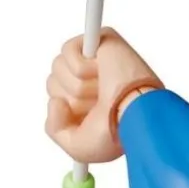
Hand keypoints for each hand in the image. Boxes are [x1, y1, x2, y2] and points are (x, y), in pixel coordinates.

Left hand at [45, 27, 162, 162]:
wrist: (136, 114)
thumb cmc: (117, 132)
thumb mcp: (78, 147)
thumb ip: (55, 129)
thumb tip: (55, 101)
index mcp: (87, 101)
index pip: (56, 98)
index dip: (68, 111)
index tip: (91, 120)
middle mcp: (89, 79)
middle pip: (53, 82)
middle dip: (72, 99)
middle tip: (98, 104)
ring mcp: (95, 58)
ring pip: (58, 67)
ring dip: (78, 86)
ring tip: (103, 89)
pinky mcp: (100, 39)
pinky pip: (68, 52)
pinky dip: (82, 68)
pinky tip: (103, 73)